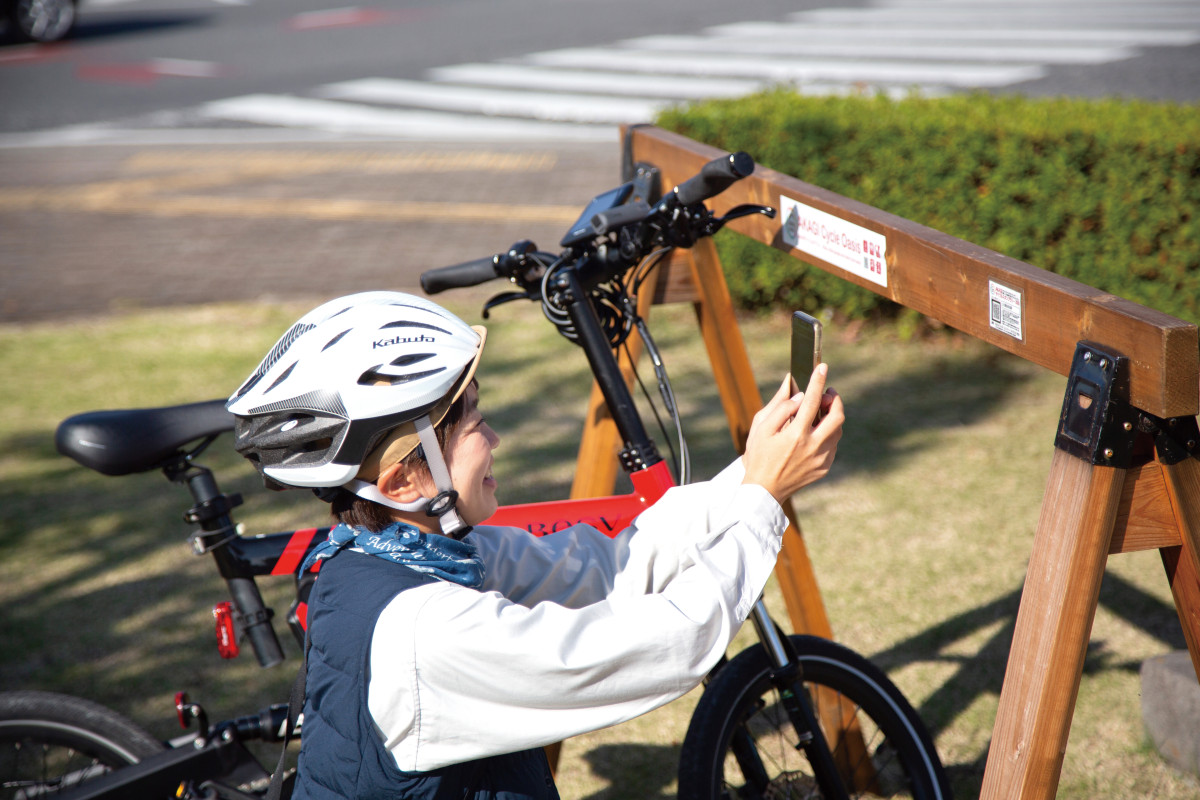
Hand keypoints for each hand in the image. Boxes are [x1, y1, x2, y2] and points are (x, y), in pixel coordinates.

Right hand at [742, 364, 843, 504]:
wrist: (764, 490)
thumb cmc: (758, 455)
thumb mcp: (761, 428)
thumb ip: (779, 407)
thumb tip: (796, 391)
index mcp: (796, 435)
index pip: (812, 400)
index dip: (818, 380)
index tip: (822, 367)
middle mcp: (813, 447)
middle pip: (837, 416)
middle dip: (834, 399)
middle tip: (826, 393)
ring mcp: (821, 459)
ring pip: (838, 430)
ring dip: (832, 416)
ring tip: (819, 412)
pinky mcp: (824, 468)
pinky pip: (833, 445)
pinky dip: (828, 433)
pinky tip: (815, 432)